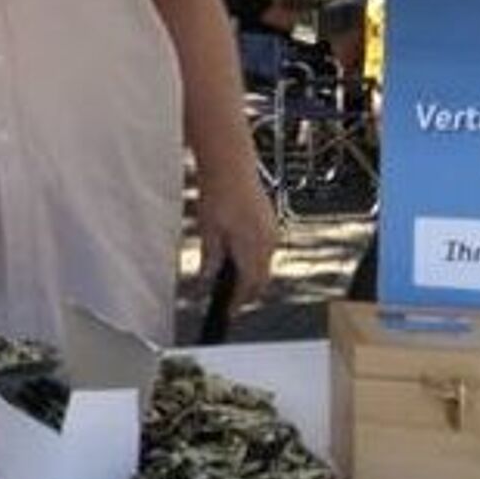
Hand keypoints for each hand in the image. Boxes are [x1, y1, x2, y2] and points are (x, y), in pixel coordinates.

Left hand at [196, 173, 277, 308]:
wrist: (231, 167)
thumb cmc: (218, 195)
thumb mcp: (208, 231)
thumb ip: (210, 258)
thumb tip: (207, 279)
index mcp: (252, 247)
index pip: (248, 285)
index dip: (237, 301)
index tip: (227, 311)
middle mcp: (267, 242)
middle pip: (260, 278)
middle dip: (247, 292)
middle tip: (230, 302)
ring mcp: (272, 232)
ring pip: (265, 265)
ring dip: (252, 276)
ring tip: (233, 284)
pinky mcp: (271, 223)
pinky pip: (266, 250)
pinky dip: (255, 260)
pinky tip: (240, 260)